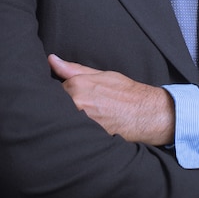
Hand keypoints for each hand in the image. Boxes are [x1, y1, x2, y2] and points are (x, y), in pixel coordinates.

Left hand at [48, 54, 174, 145]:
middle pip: (55, 108)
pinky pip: (74, 134)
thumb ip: (73, 69)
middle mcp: (76, 105)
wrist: (147, 113)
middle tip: (80, 109)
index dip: (59, 94)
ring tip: (88, 118)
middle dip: (62, 109)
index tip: (69, 97)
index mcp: (76, 87)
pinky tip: (89, 129)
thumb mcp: (101, 75)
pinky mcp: (88, 138)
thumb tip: (51, 60)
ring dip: (69, 121)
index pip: (51, 91)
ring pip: (63, 122)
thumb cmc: (126, 93)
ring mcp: (82, 123)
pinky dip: (78, 132)